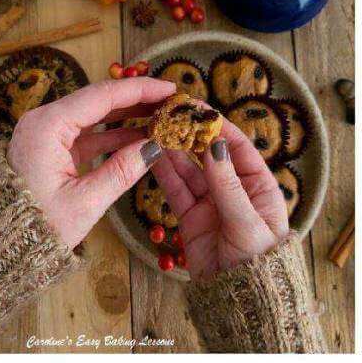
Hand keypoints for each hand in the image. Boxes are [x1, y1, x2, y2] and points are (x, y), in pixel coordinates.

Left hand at [7, 77, 176, 249]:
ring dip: (126, 116)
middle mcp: (43, 120)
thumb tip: (156, 146)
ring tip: (162, 115)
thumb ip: (122, 170)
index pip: (100, 96)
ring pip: (92, 115)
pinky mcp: (50, 146)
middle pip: (96, 100)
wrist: (4, 242)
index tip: (170, 88)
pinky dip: (111, 134)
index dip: (138, 89)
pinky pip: (85, 133)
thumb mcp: (86, 201)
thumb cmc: (40, 224)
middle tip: (172, 101)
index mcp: (47, 125)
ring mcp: (46, 132)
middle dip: (135, 99)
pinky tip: (140, 136)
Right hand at [150, 119, 287, 280]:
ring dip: (172, 149)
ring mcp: (210, 202)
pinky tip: (150, 153)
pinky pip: (175, 189)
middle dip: (189, 134)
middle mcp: (233, 190)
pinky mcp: (190, 216)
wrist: (239, 301)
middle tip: (169, 113)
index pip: (237, 147)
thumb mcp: (246, 223)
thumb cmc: (257, 263)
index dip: (216, 126)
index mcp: (259, 187)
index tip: (196, 107)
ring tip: (153, 128)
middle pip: (208, 154)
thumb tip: (215, 144)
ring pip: (187, 169)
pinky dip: (162, 171)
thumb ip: (227, 184)